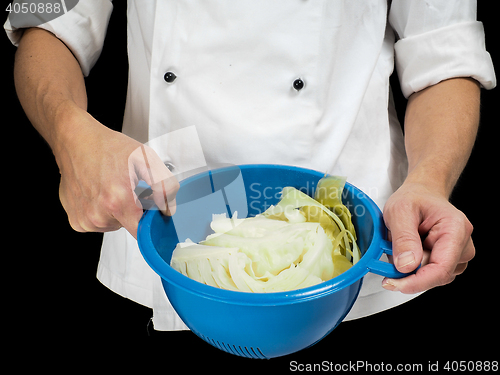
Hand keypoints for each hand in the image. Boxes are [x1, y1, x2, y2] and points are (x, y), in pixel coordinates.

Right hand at [55, 108, 178, 238]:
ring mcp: (86, 220)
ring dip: (118, 211)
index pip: (143, 233)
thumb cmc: (109, 148)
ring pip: (115, 224)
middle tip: (128, 188)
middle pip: (130, 226)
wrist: (77, 142)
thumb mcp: (146, 159)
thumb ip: (164, 186)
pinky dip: (103, 211)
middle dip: (135, 211)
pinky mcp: (77, 221)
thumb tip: (168, 209)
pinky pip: (99, 223)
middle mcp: (99, 216)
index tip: (150, 209)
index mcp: (118, 202)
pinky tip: (99, 193)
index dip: (151, 221)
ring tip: (111, 187)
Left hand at [382, 182, 474, 293]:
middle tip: (391, 248)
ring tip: (403, 241)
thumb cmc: (414, 198)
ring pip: (430, 276)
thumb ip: (403, 239)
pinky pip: (428, 273)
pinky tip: (409, 248)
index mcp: (455, 229)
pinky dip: (412, 265)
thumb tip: (407, 266)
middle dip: (408, 269)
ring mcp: (458, 255)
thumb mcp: (399, 211)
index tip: (393, 283)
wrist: (422, 194)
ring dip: (410, 266)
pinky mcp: (449, 261)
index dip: (416, 281)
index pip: (441, 268)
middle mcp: (463, 245)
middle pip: (435, 275)